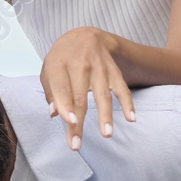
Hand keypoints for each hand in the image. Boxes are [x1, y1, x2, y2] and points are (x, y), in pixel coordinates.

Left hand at [40, 27, 136, 150]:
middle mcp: (80, 65)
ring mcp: (99, 68)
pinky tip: (131, 118)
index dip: (65, 105)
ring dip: (106, 116)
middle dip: (79, 123)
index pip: (62, 87)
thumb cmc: (62, 59)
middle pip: (80, 97)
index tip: (70, 123)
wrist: (84, 36)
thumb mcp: (49, 70)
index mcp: (59, 64)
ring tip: (107, 134)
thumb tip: (55, 114)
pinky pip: (122, 88)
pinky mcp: (114, 71)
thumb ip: (51, 92)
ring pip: (103, 94)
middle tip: (76, 145)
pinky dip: (128, 103)